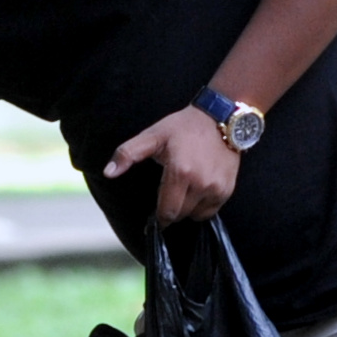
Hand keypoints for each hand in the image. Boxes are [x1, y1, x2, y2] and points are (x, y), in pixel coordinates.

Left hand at [103, 105, 240, 223]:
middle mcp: (201, 183)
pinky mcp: (227, 189)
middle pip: (181, 215)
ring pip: (196, 215)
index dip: (158, 218)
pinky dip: (202, 206)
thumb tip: (108, 172)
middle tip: (167, 197)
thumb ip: (128, 154)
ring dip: (187, 209)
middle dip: (171, 211)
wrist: (220, 118)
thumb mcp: (152, 136)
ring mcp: (217, 187)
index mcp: (180, 172)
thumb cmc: (183, 127)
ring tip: (183, 190)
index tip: (154, 218)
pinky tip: (197, 190)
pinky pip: (211, 210)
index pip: (167, 211)